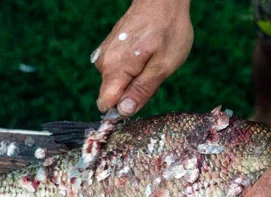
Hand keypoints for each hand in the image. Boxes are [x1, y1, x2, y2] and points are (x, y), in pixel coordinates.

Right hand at [93, 0, 192, 115]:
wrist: (162, 0)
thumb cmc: (167, 30)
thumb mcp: (163, 66)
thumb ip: (142, 90)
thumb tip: (123, 111)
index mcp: (114, 69)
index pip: (106, 104)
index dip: (123, 109)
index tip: (141, 100)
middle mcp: (103, 63)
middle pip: (114, 95)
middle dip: (134, 93)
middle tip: (154, 75)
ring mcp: (105, 55)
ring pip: (118, 84)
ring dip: (136, 81)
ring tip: (152, 62)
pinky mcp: (109, 50)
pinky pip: (119, 72)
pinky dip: (133, 70)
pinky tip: (146, 56)